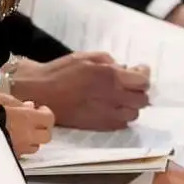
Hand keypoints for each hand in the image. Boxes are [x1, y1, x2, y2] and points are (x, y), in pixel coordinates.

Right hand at [0, 92, 54, 155]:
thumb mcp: (3, 100)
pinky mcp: (11, 157)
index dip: (46, 114)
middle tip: (34, 122)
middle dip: (42, 129)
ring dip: (31, 139)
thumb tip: (31, 106)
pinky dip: (19, 147)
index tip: (40, 110)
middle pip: (46, 136)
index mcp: (27, 119)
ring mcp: (19, 149)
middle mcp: (27, 136)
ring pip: (34, 147)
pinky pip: (21, 153)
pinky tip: (11, 140)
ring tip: (21, 132)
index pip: (49, 119)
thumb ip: (20, 104)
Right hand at [11, 53, 149, 129]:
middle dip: (139, 90)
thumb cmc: (61, 71)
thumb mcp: (86, 57)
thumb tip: (124, 70)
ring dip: (131, 105)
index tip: (139, 70)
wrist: (40, 92)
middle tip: (130, 84)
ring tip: (120, 97)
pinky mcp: (99, 126)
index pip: (142, 81)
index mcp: (110, 76)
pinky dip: (121, 116)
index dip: (143, 74)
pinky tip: (111, 107)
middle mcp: (113, 97)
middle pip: (142, 100)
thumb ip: (109, 62)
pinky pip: (122, 124)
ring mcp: (107, 114)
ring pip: (134, 114)